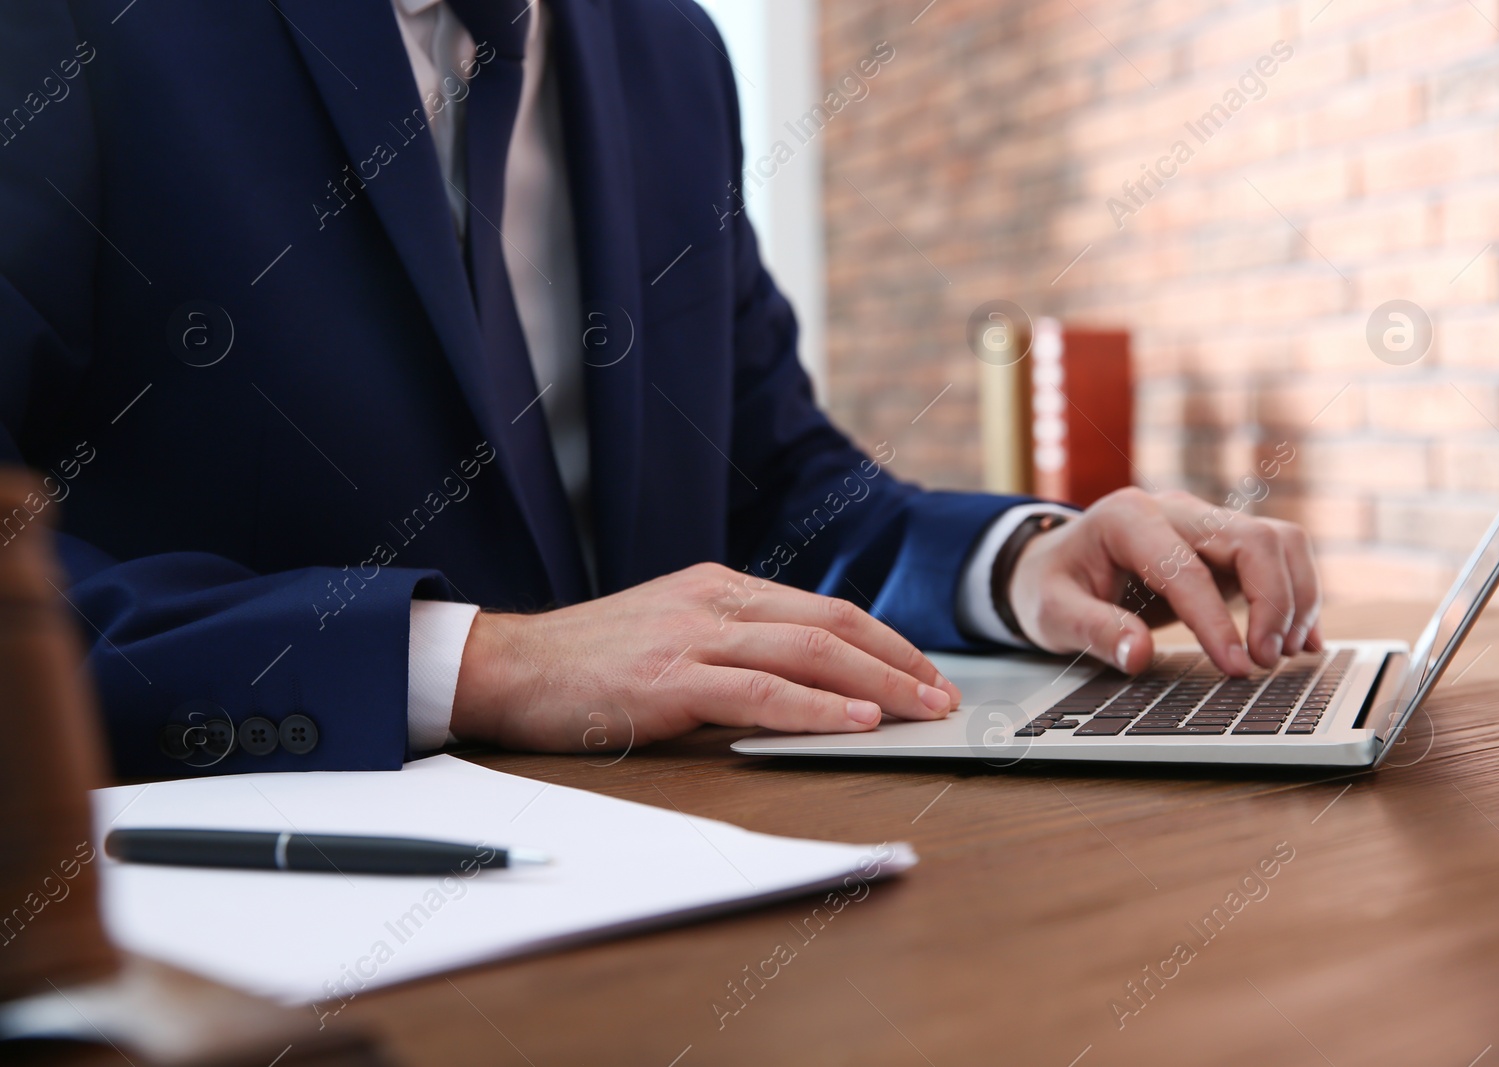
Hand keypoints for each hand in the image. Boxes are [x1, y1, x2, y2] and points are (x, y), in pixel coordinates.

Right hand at [448, 563, 961, 750]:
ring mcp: (694, 635)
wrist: (509, 666)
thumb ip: (732, 645)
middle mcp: (715, 600)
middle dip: (899, 660)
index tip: (923, 672)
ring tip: (921, 711)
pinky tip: (856, 723)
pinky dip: (818, 708)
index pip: (823, 608)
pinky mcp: (671, 678)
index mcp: (719, 587)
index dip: (884, 641)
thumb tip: (802, 682)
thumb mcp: (670, 631)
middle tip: (942, 696)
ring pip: (810, 651)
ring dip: (878, 684)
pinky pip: (763, 692)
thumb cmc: (588, 661)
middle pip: (832, 622)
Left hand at [1007, 488, 1322, 676]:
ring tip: (1287, 654)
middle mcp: (1175, 509)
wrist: (1051, 564)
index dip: (1217, 620)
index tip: (1236, 668)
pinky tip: (1300, 641)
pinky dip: (1296, 596)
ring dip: (1295, 597)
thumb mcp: (1051, 611)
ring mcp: (1204, 523)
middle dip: (1273, 602)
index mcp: (1127, 518)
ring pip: (1278, 542)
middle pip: (1253, 539)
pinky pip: (1277, 559)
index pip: (1188, 567)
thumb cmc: (1049, 585)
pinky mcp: (1222, 546)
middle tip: (1266, 661)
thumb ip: (1092, 629)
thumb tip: (1137, 655)